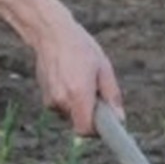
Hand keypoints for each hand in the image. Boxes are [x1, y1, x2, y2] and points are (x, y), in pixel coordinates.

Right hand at [32, 18, 123, 135]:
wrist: (51, 33)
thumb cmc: (81, 48)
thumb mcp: (104, 68)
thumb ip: (112, 96)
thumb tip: (120, 120)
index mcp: (78, 94)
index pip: (85, 130)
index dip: (97, 130)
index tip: (105, 121)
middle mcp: (62, 100)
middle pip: (80, 122)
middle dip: (90, 113)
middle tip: (96, 91)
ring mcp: (51, 99)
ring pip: (71, 114)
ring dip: (79, 104)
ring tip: (81, 79)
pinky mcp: (45, 96)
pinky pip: (62, 106)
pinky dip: (69, 98)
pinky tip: (70, 77)